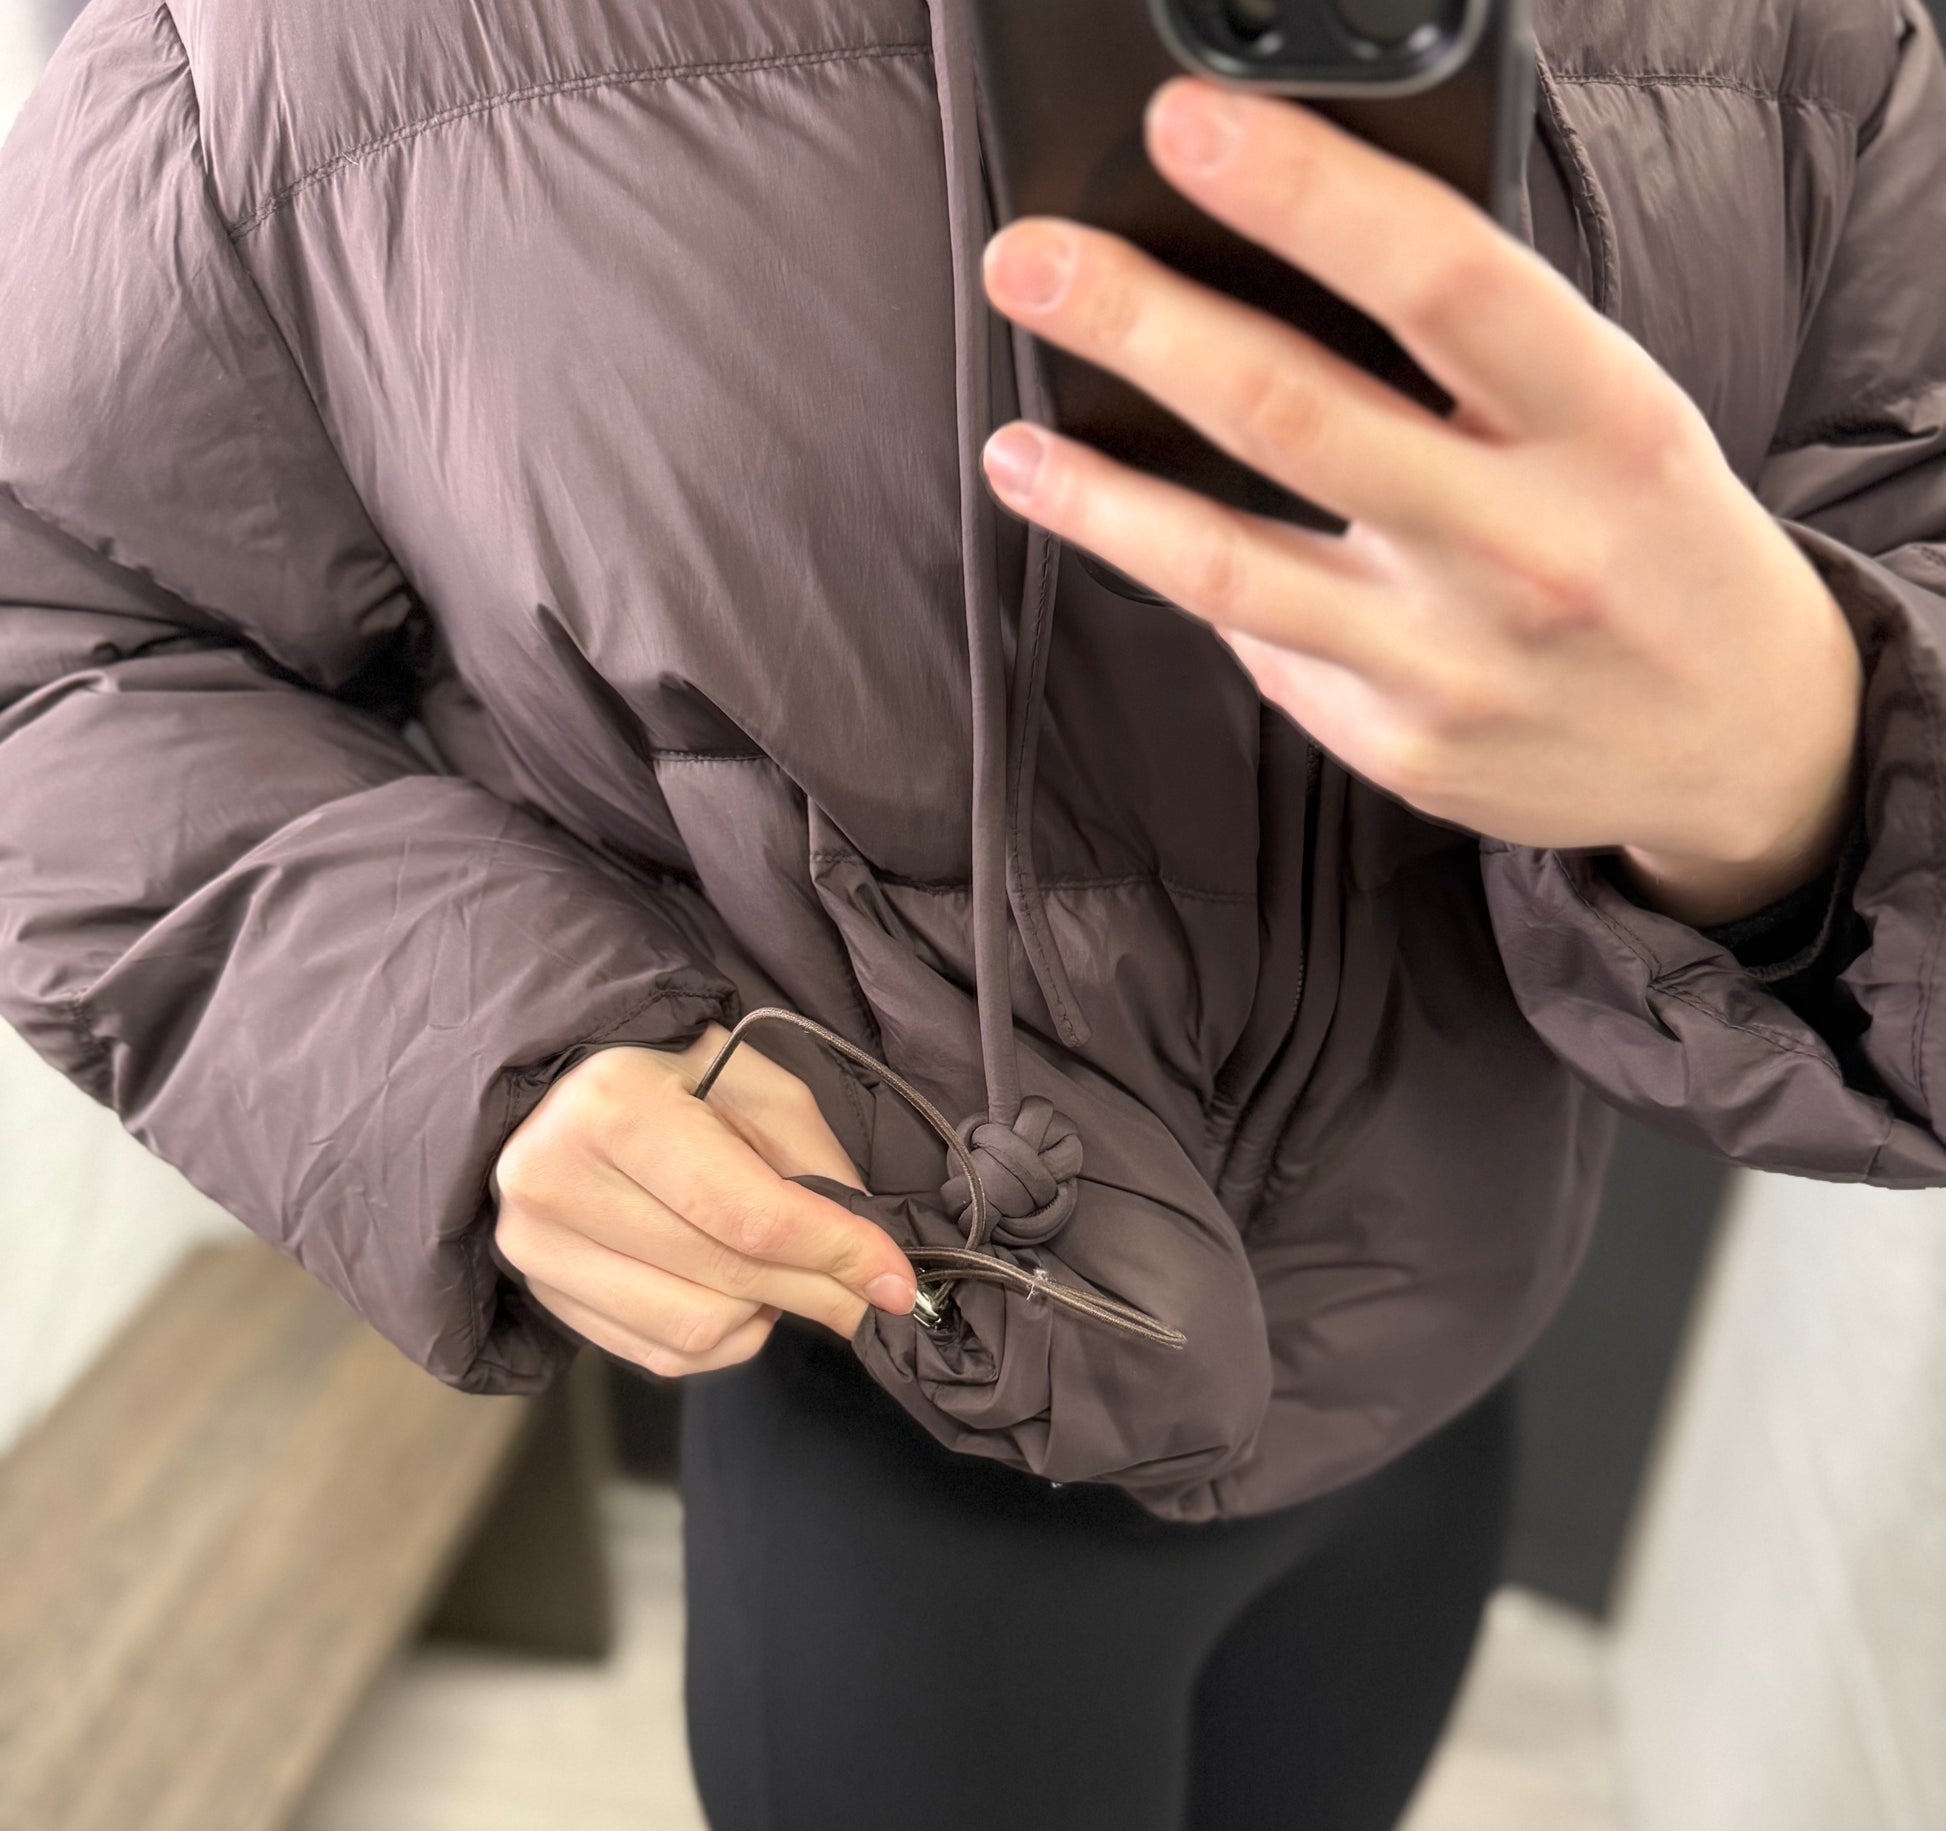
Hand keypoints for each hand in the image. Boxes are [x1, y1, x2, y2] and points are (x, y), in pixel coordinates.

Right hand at [491, 1025, 916, 1376]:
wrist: (563, 1087)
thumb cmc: (675, 1075)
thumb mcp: (758, 1088)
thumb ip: (815, 1169)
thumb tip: (873, 1264)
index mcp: (616, 1105)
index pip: (749, 1214)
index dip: (836, 1253)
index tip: (897, 1281)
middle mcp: (557, 1179)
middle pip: (726, 1277)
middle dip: (817, 1291)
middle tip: (867, 1294)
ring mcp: (535, 1245)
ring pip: (696, 1328)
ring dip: (763, 1315)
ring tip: (777, 1273)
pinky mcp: (540, 1292)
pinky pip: (661, 1354)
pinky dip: (721, 1337)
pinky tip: (730, 1292)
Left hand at [977, 77, 1863, 928]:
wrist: (1739, 747)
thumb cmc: (1660, 548)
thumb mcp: (1619, 417)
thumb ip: (1481, 356)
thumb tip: (1287, 263)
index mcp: (1605, 424)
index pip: (1442, 279)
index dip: (1304, 194)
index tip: (1185, 129)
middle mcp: (1525, 548)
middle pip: (1293, 414)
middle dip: (1138, 324)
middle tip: (1031, 264)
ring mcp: (1452, 664)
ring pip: (1229, 563)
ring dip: (1099, 494)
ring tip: (1016, 443)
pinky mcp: (1398, 747)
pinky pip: (1262, 647)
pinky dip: (1198, 585)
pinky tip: (1150, 547)